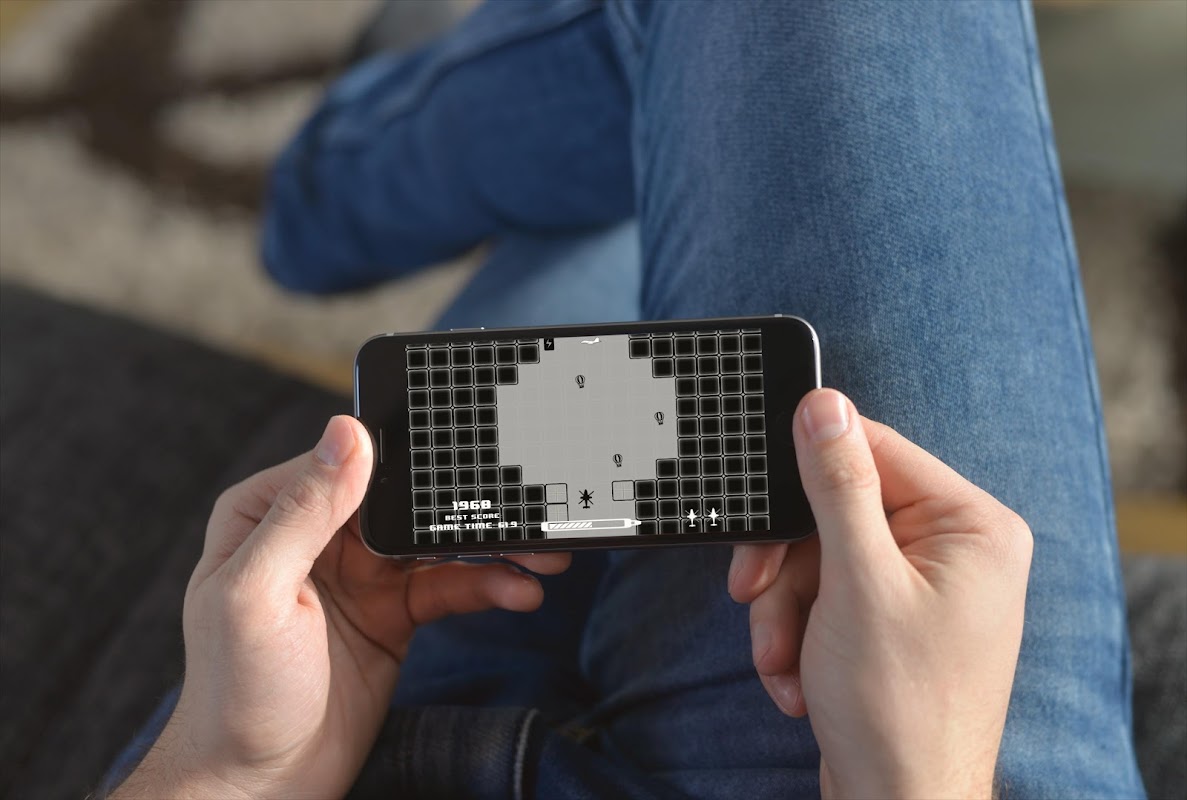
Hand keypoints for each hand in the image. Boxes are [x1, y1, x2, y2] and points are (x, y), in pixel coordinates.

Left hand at [114, 416, 568, 798]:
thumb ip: (303, 512)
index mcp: (269, 512)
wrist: (264, 783)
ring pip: (436, 541)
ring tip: (543, 555)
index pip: (346, 462)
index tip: (467, 451)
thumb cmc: (236, 693)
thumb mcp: (258, 594)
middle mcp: (317, 533)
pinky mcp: (394, 611)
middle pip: (403, 499)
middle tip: (522, 505)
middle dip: (465, 503)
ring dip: (492, 546)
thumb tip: (347, 431)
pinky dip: (488, 585)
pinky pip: (449, 584)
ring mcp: (360, 573)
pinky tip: (519, 590)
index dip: (405, 456)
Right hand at [728, 389, 1031, 798]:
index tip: (761, 494)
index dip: (810, 469)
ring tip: (780, 660)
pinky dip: (797, 633)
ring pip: (820, 556)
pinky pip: (825, 595)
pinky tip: (796, 679)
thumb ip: (839, 486)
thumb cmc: (898, 707)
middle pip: (838, 508)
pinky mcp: (889, 620)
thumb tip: (824, 404)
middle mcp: (952, 550)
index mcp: (970, 527)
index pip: (876, 451)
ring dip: (785, 608)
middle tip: (752, 592)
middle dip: (789, 564)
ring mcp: (920, 587)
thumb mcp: (858, 582)